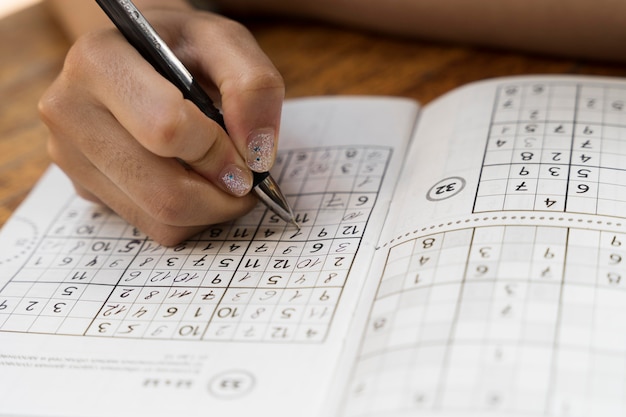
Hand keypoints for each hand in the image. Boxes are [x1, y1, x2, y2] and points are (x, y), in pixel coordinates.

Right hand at [39, 6, 284, 245]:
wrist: (140, 55)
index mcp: (99, 62)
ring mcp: (71, 157)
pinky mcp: (85, 189)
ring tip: (225, 178)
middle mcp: (70, 112)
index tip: (248, 155)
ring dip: (210, 211)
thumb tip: (257, 154)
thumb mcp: (226, 42)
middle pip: (163, 193)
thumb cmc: (183, 47)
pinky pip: (152, 227)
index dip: (220, 152)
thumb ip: (253, 86)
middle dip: (222, 197)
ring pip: (160, 220)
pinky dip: (190, 217)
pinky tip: (196, 182)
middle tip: (246, 181)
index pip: (167, 131)